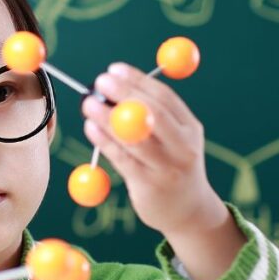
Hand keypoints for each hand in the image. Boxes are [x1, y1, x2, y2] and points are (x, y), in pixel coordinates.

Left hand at [81, 61, 222, 237]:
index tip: (115, 69)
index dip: (138, 81)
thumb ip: (151, 116)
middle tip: (100, 81)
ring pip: (134, 137)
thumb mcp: (173, 139)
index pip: (165, 97)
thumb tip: (115, 86)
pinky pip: (122, 158)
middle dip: (125, 93)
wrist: (187, 211)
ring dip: (107, 117)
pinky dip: (103, 141)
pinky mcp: (149, 184)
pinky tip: (90, 128)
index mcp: (190, 128)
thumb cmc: (172, 166)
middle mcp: (184, 146)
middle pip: (152, 113)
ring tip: (87, 104)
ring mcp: (168, 167)